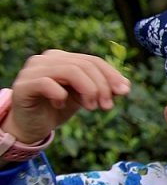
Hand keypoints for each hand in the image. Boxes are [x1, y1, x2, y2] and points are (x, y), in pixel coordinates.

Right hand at [6, 51, 129, 142]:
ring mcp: (32, 70)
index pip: (93, 60)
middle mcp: (46, 59)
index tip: (125, 92)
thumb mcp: (84, 97)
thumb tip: (126, 86)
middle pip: (85, 65)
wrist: (30, 127)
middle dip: (102, 86)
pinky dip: (60, 95)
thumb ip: (102, 89)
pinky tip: (61, 106)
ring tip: (91, 107)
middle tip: (107, 106)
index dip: (111, 75)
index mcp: (62, 58)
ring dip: (88, 90)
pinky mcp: (23, 85)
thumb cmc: (57, 109)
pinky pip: (47, 84)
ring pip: (70, 71)